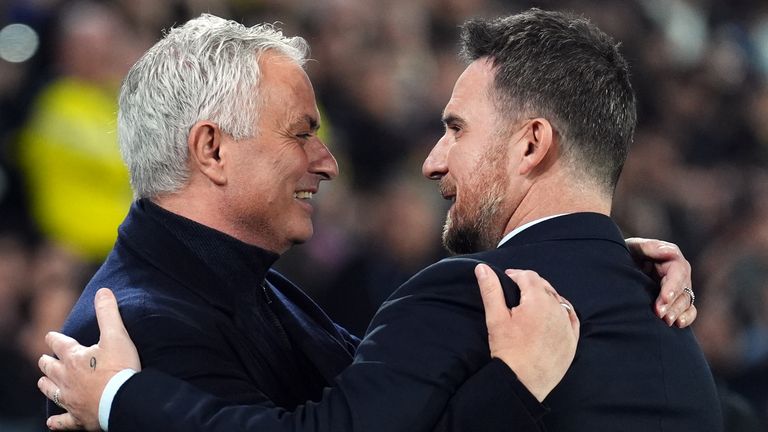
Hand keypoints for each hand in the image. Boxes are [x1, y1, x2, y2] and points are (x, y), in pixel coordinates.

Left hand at [37, 288, 140, 430]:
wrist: (122, 401)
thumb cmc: (119, 368)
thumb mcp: (117, 335)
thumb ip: (108, 313)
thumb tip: (102, 291)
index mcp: (74, 358)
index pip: (58, 344)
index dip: (54, 339)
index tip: (51, 336)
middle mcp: (66, 378)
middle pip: (49, 368)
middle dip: (47, 362)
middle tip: (45, 359)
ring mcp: (70, 400)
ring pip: (51, 391)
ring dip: (47, 384)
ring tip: (44, 381)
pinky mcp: (78, 418)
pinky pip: (62, 421)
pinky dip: (56, 421)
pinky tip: (51, 422)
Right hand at [475, 264, 578, 401]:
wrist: (522, 382)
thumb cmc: (508, 351)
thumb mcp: (496, 318)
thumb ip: (491, 290)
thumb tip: (482, 268)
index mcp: (538, 301)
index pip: (529, 276)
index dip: (516, 275)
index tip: (507, 280)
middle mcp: (557, 309)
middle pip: (544, 286)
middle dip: (530, 285)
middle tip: (516, 292)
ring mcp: (567, 325)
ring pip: (558, 300)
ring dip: (545, 297)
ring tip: (530, 305)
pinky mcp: (572, 340)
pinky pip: (571, 317)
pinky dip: (561, 312)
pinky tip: (552, 316)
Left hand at [625, 238, 696, 327]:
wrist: (613, 269)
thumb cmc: (624, 255)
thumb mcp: (632, 248)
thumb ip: (649, 248)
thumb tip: (670, 251)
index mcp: (669, 258)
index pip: (678, 271)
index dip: (673, 286)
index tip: (664, 299)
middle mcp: (676, 273)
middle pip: (683, 288)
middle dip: (673, 302)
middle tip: (661, 314)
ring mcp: (677, 288)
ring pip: (685, 300)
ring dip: (677, 311)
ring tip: (666, 321)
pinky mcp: (675, 300)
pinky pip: (688, 310)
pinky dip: (686, 317)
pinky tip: (678, 323)